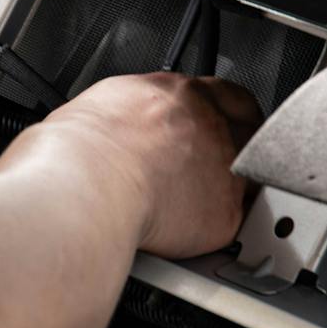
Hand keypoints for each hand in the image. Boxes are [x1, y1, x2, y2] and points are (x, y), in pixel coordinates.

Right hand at [23, 74, 261, 258]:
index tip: (217, 126)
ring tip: (197, 206)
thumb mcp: (102, 108)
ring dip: (229, 190)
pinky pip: (235, 221)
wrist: (84, 185)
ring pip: (248, 176)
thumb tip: (122, 127)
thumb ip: (131, 115)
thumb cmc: (76, 151)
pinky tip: (196, 234)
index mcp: (174, 93)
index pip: (224, 95)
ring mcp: (223, 166)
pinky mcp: (225, 211)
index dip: (223, 115)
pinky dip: (217, 230)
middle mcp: (207, 124)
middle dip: (239, 148)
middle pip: (250, 130)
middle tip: (216, 167)